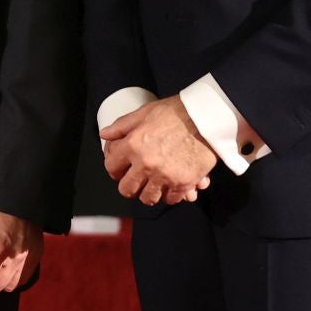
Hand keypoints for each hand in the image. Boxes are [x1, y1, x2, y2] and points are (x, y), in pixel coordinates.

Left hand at [99, 96, 217, 206]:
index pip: (112, 167)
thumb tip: (105, 134)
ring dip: (149, 193)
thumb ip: (121, 126)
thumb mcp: (143, 112)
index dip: (114, 169)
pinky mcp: (183, 183)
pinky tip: (171, 186)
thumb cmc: (176, 112)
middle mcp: (146, 164)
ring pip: (149, 198)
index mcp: (133, 146)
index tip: (119, 170)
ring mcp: (164, 176)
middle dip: (129, 186)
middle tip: (135, 181)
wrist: (206, 118)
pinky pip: (171, 199)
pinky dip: (170, 195)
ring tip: (153, 185)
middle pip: (127, 189)